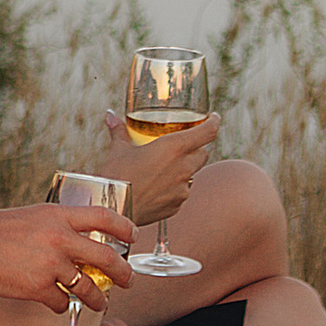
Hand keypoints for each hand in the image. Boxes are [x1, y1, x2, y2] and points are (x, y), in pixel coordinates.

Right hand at [0, 202, 133, 309]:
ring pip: (88, 288)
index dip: (124, 227)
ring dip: (98, 299)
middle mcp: (60, 239)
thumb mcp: (32, 214)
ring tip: (100, 303)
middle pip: (106, 258)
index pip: (103, 217)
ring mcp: (51, 265)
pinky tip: (59, 305)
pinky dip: (63, 306)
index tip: (132, 236)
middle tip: (128, 280)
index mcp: (58, 215)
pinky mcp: (38, 288)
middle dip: (123, 273)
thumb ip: (56, 225)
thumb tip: (75, 240)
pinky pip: (62, 303)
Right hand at [93, 111, 220, 219]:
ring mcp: (182, 189)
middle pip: (203, 153)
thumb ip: (119, 131)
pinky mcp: (177, 206)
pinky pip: (182, 192)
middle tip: (183, 144)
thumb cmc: (116, 176)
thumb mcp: (118, 149)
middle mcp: (184, 168)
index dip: (214, 121)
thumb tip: (111, 115)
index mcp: (174, 147)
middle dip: (197, 147)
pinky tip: (158, 187)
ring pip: (192, 174)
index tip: (214, 117)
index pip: (207, 131)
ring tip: (165, 168)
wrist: (113, 210)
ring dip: (184, 169)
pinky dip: (175, 187)